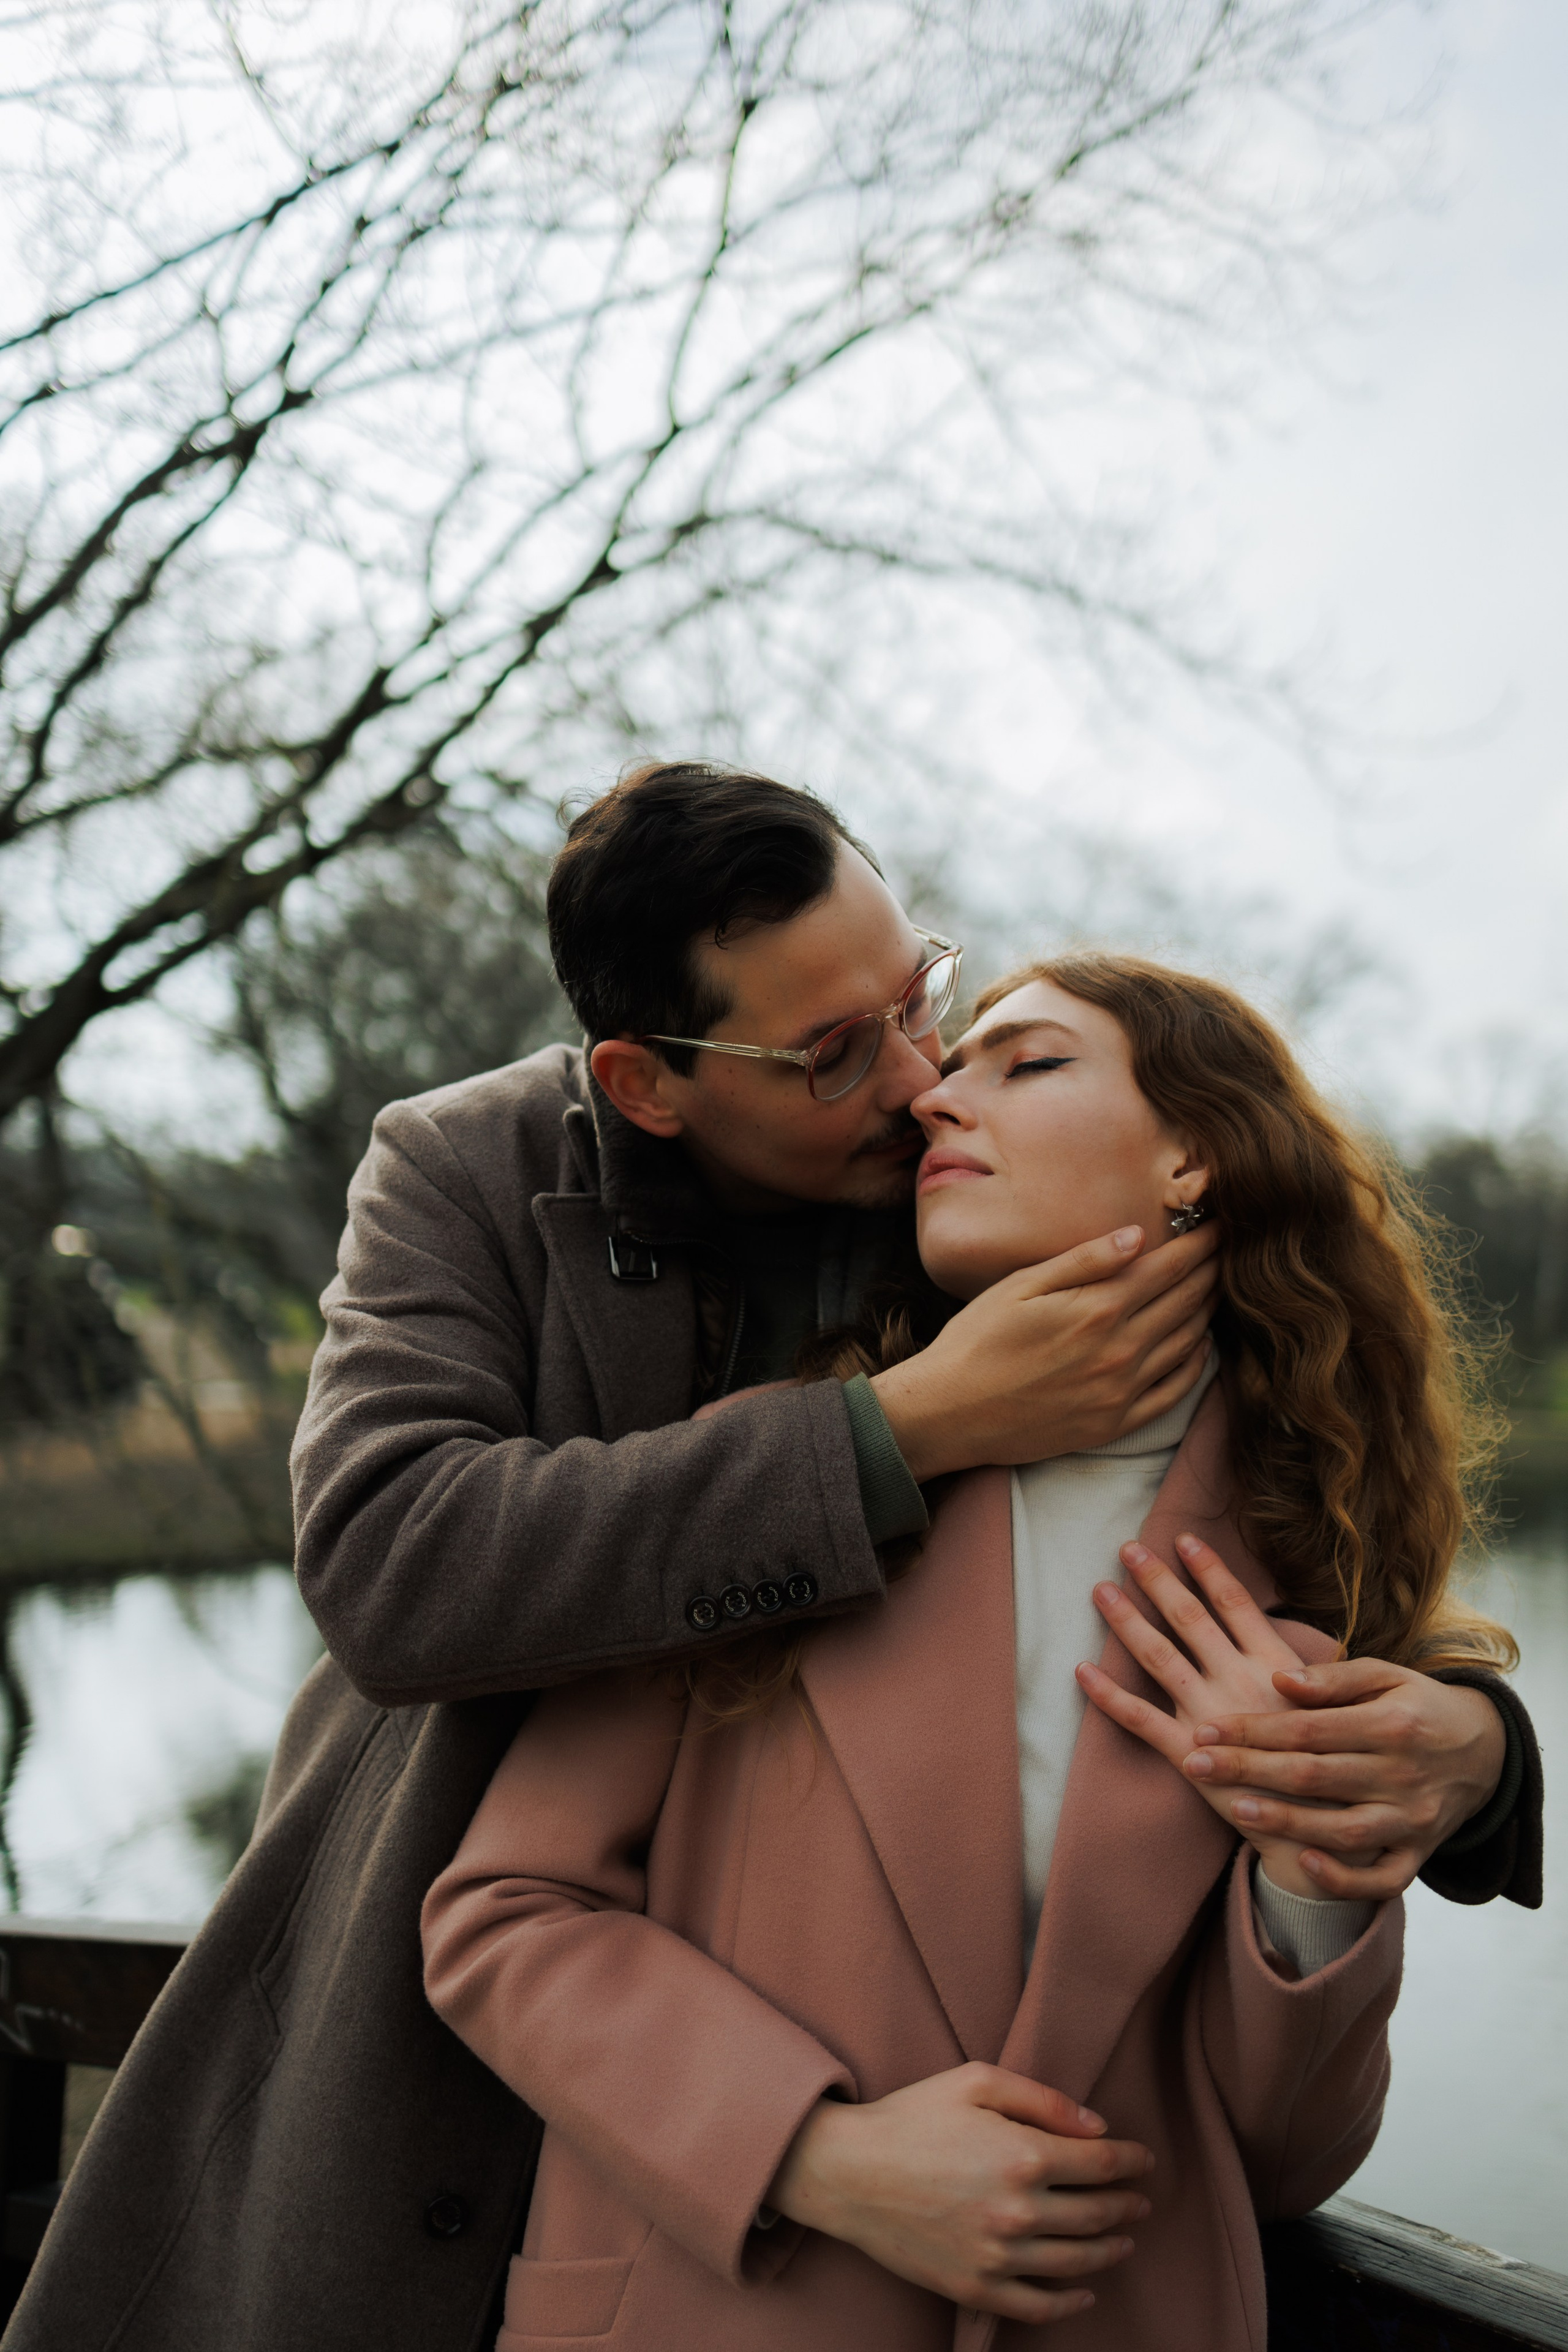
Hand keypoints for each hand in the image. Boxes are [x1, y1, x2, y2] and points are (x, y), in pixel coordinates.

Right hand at [766, 2062, 1153, 2322]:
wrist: (849, 2172)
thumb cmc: (911, 2117)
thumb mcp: (976, 2081)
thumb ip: (1043, 2099)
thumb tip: (1098, 2126)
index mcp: (1023, 2155)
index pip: (1099, 2164)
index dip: (1130, 2161)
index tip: (1144, 2160)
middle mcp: (1018, 2211)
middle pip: (1096, 2214)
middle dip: (1126, 2205)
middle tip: (1140, 2200)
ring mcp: (998, 2256)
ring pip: (1076, 2262)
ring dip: (1110, 2249)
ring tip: (1123, 2239)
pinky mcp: (975, 2288)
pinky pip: (1038, 2306)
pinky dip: (1071, 2301)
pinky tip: (1085, 2290)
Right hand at [871, 1225, 1217, 1481]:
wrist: (951, 1413)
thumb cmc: (977, 1341)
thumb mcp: (1022, 1287)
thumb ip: (1083, 1261)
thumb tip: (1137, 1236)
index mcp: (1097, 1309)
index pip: (1169, 1268)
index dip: (1199, 1244)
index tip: (1219, 1224)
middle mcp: (1119, 1350)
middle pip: (1186, 1302)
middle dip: (1211, 1271)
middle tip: (1229, 1250)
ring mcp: (1122, 1391)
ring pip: (1188, 1343)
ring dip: (1207, 1312)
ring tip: (1215, 1289)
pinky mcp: (1116, 1424)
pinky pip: (1174, 1392)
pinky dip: (1195, 1364)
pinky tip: (1197, 1345)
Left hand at [1077, 1534, 1327, 1897]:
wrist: (1317, 1833)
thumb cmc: (1331, 1764)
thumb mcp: (1332, 1706)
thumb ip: (1306, 1670)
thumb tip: (1282, 1636)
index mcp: (1276, 1666)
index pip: (1235, 1603)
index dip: (1207, 1569)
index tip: (1183, 1539)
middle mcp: (1240, 1683)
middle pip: (1190, 1619)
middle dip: (1156, 1581)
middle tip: (1127, 1548)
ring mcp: (1211, 1718)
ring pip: (1159, 1658)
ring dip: (1126, 1622)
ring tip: (1099, 1590)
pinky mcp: (1189, 1756)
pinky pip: (1140, 1720)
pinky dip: (1107, 1696)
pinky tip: (1081, 1671)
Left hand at [1177, 1656, 1506, 1900]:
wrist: (1485, 1752)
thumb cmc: (1417, 1705)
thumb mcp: (1386, 1676)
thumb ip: (1334, 1678)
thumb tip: (1278, 1679)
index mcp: (1391, 1724)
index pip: (1308, 1729)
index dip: (1252, 1730)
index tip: (1204, 1728)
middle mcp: (1402, 1774)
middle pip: (1314, 1776)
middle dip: (1250, 1771)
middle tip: (1195, 1765)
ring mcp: (1412, 1819)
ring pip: (1342, 1830)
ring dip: (1286, 1822)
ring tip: (1235, 1809)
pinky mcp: (1419, 1855)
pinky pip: (1383, 1879)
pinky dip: (1346, 1877)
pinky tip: (1307, 1864)